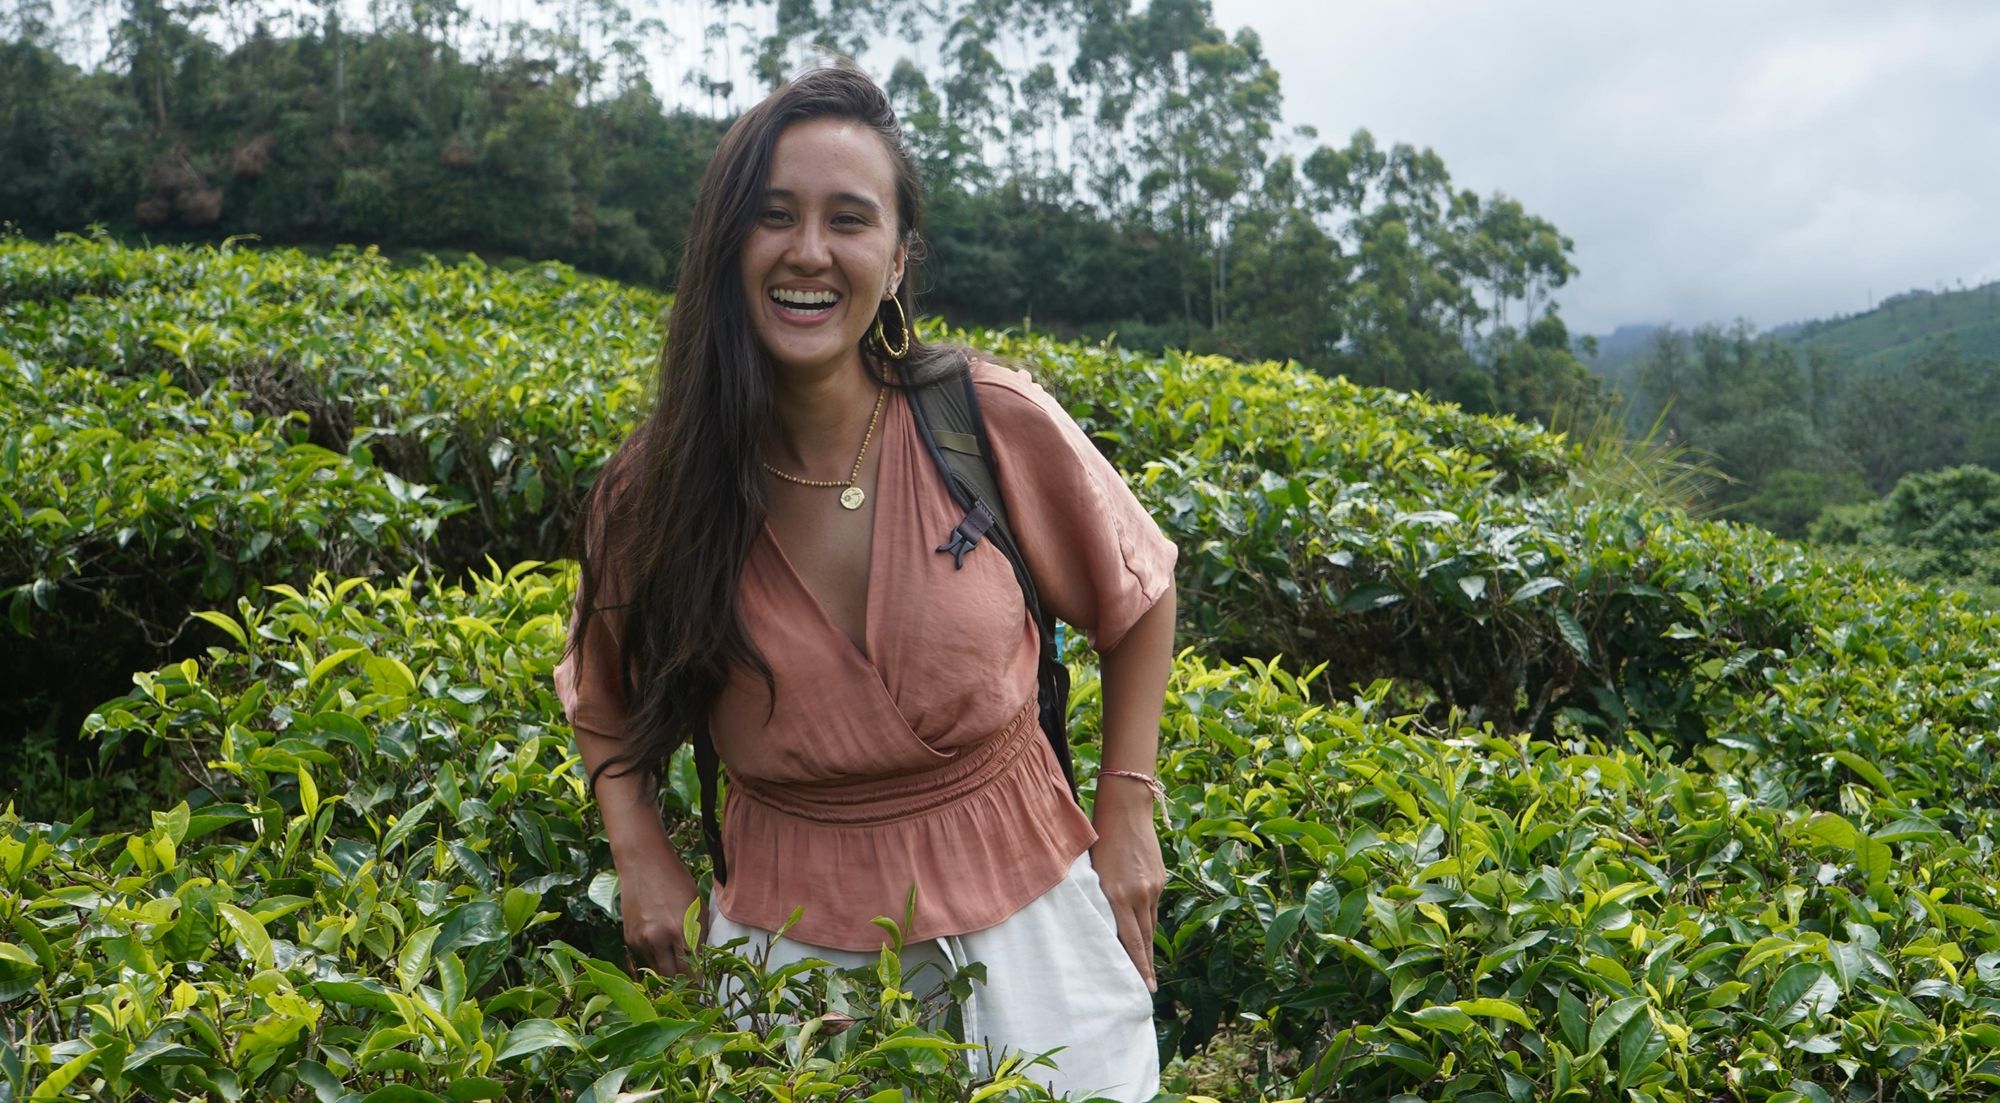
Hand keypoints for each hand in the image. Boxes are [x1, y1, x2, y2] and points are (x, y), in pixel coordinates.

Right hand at [615, 833, 706, 978]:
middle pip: (672, 977)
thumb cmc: (677, 882)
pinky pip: (645, 957)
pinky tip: (659, 939)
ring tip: (676, 957)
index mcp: (680, 930)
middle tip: (691, 982)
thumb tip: (703, 964)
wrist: (643, 863)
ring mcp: (640, 940)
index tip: (703, 993)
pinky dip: (654, 955)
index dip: (698, 985)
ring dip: (668, 968)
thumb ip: (699, 937)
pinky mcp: (629, 939)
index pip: (691, 971)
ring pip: (657, 969)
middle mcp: (658, 939)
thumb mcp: (697, 908)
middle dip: (683, 982)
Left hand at [1090, 796, 1164, 991]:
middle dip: (1147, 965)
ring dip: (1148, 946)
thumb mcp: (1092, 872)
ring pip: (1151, 924)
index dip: (1138, 966)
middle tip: (1148, 988)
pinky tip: (1142, 928)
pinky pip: (1152, 906)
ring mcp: (1152, 886)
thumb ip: (1098, 899)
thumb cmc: (1099, 838)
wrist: (1126, 809)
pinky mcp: (1159, 878)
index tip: (1144, 987)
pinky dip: (1146, 919)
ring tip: (1147, 967)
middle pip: (1146, 939)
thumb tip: (1101, 925)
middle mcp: (1138, 894)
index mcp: (1116, 895)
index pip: (1130, 941)